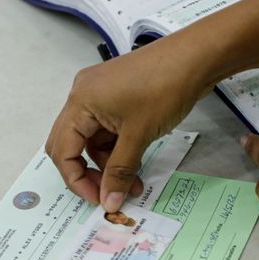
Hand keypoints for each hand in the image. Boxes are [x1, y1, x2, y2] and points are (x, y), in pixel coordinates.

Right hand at [46, 36, 214, 211]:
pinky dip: (118, 149)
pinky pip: (107, 129)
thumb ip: (120, 171)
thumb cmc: (164, 88)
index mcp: (79, 102)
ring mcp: (100, 94)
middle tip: (108, 194)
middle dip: (87, 173)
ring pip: (92, 140)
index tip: (99, 199)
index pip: (62, 150)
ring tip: (132, 183)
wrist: (196, 57)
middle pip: (71, 145)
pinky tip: (135, 165)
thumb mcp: (139, 135)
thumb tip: (109, 202)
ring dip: (108, 164)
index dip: (76, 180)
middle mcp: (83, 96)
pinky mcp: (116, 95)